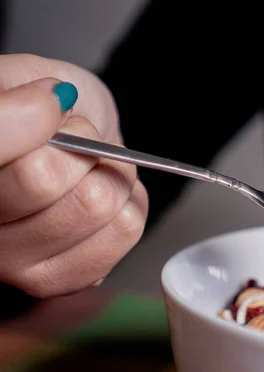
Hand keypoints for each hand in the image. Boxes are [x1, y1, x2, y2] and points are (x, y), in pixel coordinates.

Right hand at [0, 54, 148, 297]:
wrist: (72, 137)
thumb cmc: (41, 111)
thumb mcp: (17, 79)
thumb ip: (15, 101)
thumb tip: (47, 105)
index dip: (32, 119)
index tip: (53, 102)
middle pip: (44, 179)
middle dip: (77, 145)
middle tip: (72, 142)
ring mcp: (12, 264)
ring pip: (93, 205)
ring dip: (110, 174)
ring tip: (90, 170)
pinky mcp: (65, 279)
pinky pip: (125, 229)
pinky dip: (130, 201)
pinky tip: (104, 197)